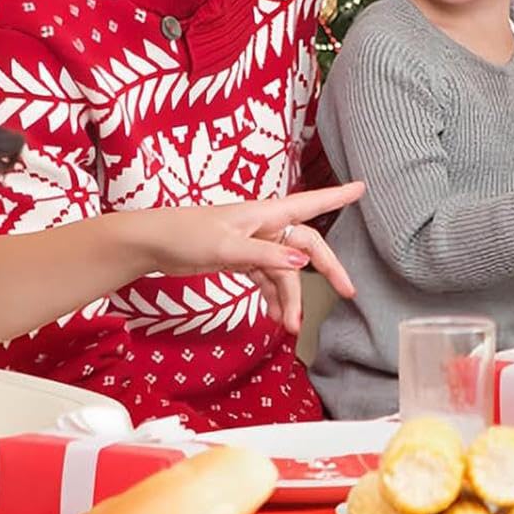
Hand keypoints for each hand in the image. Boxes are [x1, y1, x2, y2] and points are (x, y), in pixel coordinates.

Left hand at [136, 182, 363, 335]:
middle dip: (327, 271)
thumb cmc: (186, 234)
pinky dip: (272, 297)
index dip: (337, 197)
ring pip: (285, 272)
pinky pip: (267, 279)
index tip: (361, 188)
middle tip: (347, 292)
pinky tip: (275, 316)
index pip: (311, 204)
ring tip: (290, 325)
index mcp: (266, 214)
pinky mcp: (242, 259)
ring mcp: (254, 244)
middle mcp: (266, 227)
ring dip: (291, 298)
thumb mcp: (227, 247)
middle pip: (306, 248)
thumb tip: (301, 264)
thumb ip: (265, 256)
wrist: (152, 243)